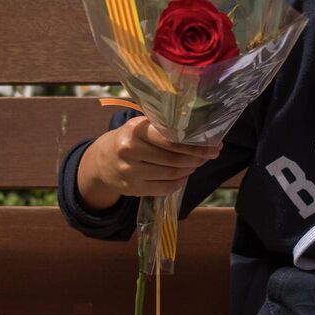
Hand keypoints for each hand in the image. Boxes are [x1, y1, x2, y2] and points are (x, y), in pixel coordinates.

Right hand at [76, 116, 220, 209]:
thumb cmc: (127, 140)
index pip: (170, 140)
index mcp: (135, 131)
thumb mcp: (138, 126)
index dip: (194, 145)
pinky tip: (184, 176)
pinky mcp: (133, 188)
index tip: (213, 146)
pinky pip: (163, 188)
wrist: (101, 162)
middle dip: (196, 158)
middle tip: (209, 155)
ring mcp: (130, 172)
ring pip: (171, 174)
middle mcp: (130, 151)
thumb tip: (196, 131)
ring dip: (189, 169)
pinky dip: (179, 182)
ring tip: (197, 163)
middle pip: (173, 159)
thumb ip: (161, 127)